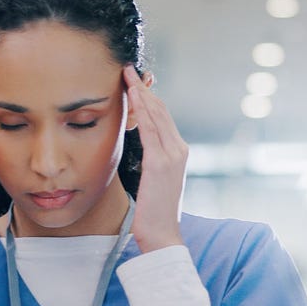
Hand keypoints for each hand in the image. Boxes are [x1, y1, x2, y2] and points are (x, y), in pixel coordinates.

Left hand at [124, 66, 186, 252]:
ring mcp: (172, 156)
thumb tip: (141, 148)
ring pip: (156, 115)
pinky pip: (150, 130)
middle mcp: (179, 149)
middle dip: (143, 88)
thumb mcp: (155, 180)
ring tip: (126, 76)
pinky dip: (141, 111)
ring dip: (140, 93)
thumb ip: (152, 160)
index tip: (134, 81)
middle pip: (160, 110)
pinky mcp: (160, 164)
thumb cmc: (154, 211)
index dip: (148, 96)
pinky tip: (132, 98)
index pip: (163, 116)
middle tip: (127, 70)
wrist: (162, 235)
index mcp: (179, 152)